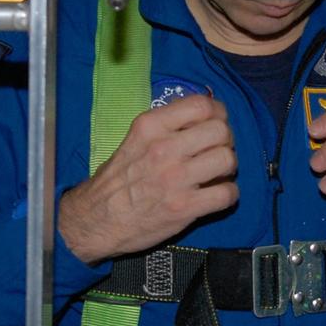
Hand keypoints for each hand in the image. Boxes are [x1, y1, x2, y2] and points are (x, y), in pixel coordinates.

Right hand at [58, 94, 237, 262]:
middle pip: (221, 131)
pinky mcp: (184, 207)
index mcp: (151, 126)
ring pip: (228, 159)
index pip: (202, 105)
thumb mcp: (135, 139)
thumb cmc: (118, 179)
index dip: (218, 113)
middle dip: (226, 140)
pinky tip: (216, 194)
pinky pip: (227, 194)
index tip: (216, 123)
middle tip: (217, 150)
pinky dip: (228, 194)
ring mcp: (175, 178)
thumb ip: (167, 126)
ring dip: (228, 167)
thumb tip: (206, 116)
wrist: (97, 220)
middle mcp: (164, 148)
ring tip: (217, 173)